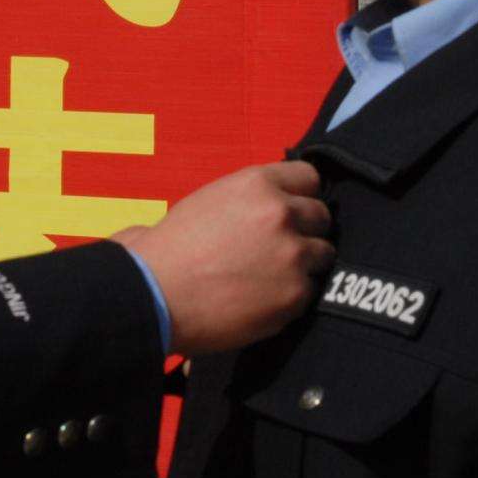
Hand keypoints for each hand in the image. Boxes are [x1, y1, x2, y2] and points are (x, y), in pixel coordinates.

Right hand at [115, 162, 332, 356]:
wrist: (155, 295)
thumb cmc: (168, 251)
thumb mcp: (205, 202)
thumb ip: (245, 200)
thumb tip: (269, 205)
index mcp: (257, 184)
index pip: (309, 177)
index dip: (301, 195)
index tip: (293, 209)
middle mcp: (281, 212)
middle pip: (321, 215)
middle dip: (305, 230)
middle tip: (281, 248)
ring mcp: (293, 254)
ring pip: (323, 254)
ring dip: (304, 265)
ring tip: (273, 277)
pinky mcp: (295, 293)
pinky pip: (310, 292)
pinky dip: (291, 298)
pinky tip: (263, 300)